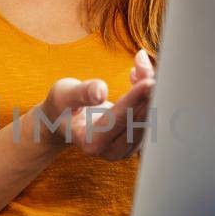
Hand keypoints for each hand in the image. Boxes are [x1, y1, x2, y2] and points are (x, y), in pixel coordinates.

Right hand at [30, 49, 156, 160]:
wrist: (64, 120)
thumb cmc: (63, 106)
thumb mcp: (64, 95)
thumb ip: (82, 93)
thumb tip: (101, 92)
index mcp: (91, 143)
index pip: (118, 120)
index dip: (134, 100)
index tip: (149, 82)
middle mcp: (112, 150)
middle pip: (138, 122)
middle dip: (148, 95)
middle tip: (151, 69)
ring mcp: (126, 148)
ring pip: (148, 118)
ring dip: (150, 91)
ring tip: (141, 65)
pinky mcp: (136, 139)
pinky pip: (149, 116)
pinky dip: (149, 94)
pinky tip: (139, 73)